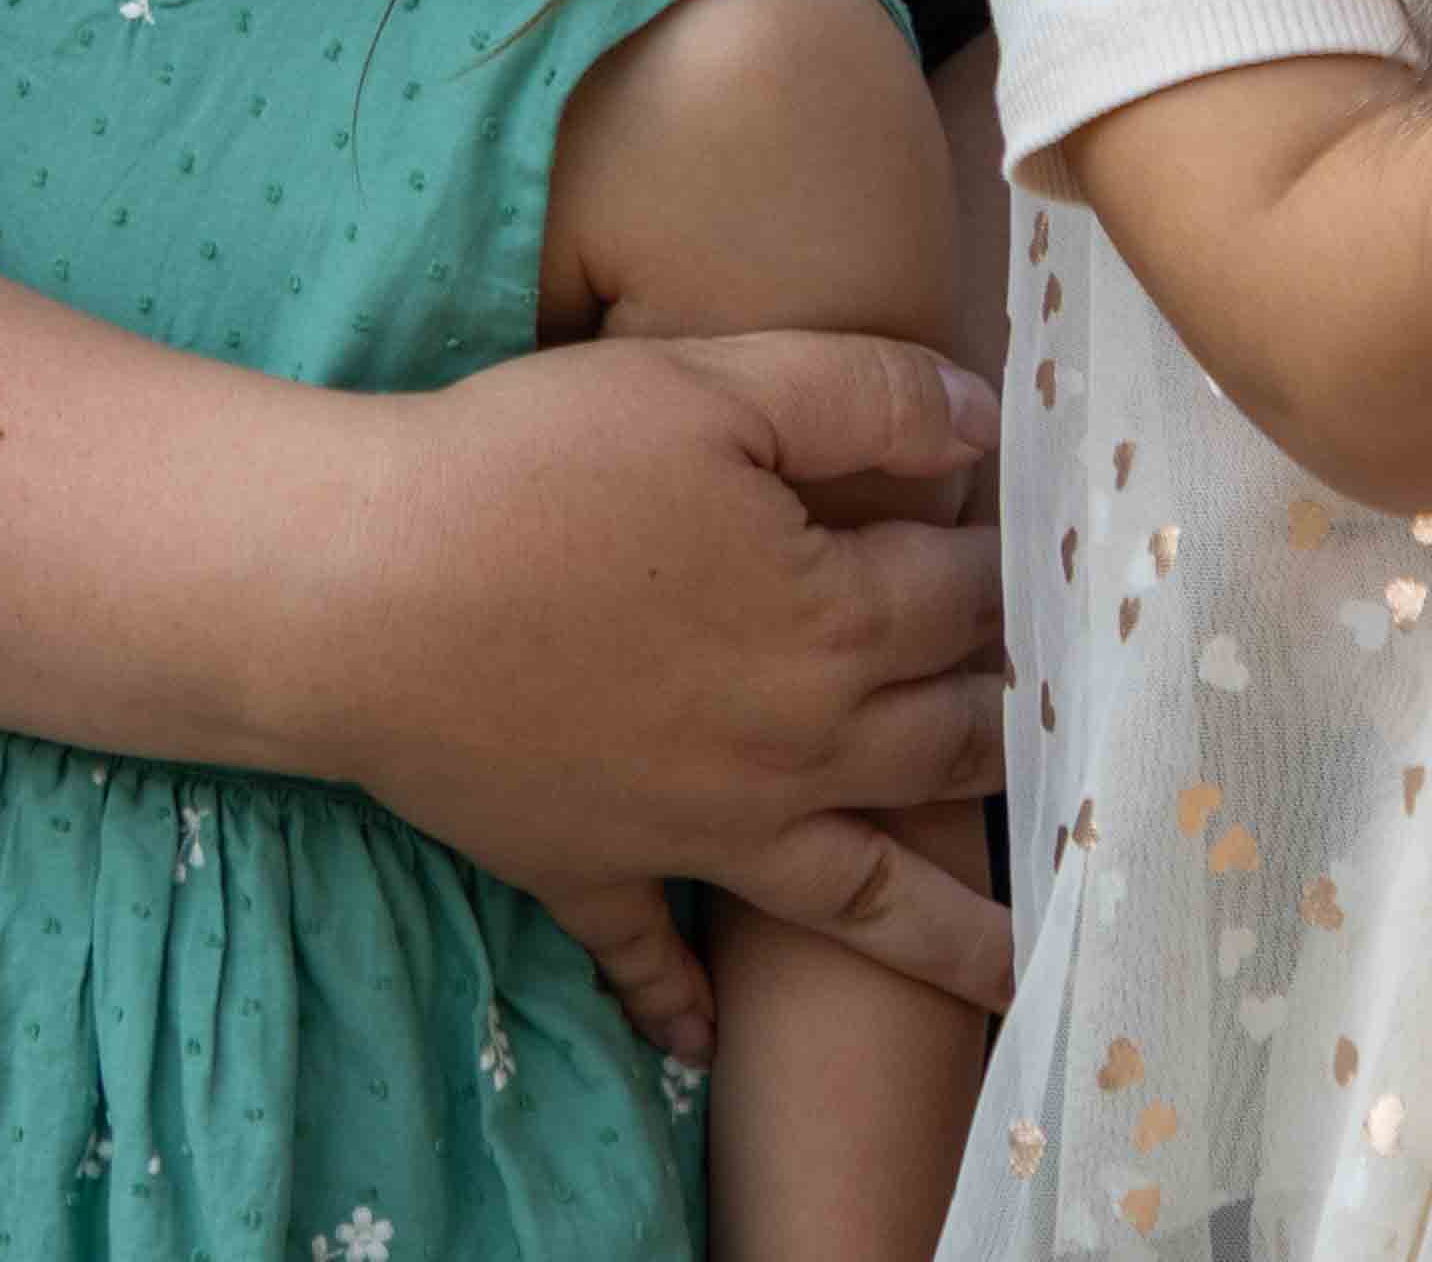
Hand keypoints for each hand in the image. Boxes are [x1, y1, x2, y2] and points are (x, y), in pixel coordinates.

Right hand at [308, 329, 1013, 1058]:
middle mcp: (797, 748)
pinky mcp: (594, 869)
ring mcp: (701, 828)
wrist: (360, 594)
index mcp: (835, 623)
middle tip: (1071, 736)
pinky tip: (706, 1046)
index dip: (1010, 566)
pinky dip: (679, 1004)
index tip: (1053, 562)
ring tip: (1019, 969)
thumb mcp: (709, 384)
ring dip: (947, 937)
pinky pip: (650, 958)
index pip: (965, 596)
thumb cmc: (530, 469)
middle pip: (945, 746)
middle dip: (1015, 732)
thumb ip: (859, 395)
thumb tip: (979, 416)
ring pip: (860, 898)